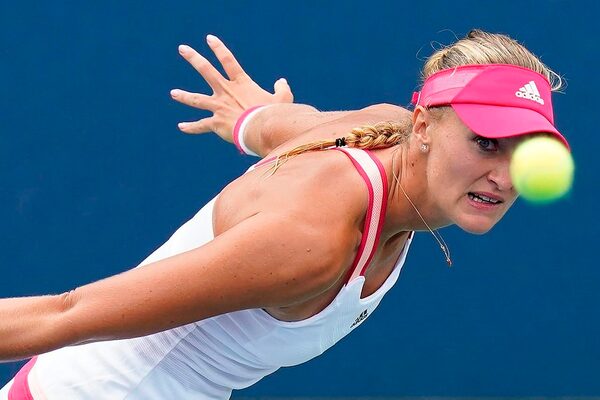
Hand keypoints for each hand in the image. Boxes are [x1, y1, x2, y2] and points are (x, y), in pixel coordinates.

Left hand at [170, 35, 293, 142]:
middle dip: (194, 58)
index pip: (228, 61)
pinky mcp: (216, 123)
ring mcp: (219, 107)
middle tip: (182, 49)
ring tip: (173, 93)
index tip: (209, 39)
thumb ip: (282, 89)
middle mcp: (226, 92)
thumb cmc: (273, 113)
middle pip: (207, 71)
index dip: (218, 49)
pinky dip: (191, 127)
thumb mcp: (283, 98)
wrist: (261, 128)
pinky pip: (201, 125)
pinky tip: (181, 127)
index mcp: (242, 84)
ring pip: (196, 99)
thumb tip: (282, 82)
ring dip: (184, 96)